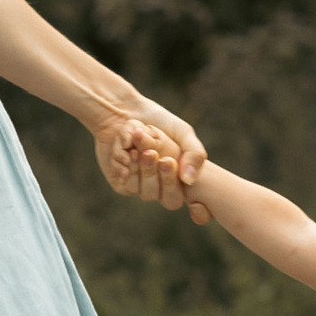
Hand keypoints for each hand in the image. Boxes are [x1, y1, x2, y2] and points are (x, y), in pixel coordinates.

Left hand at [95, 94, 206, 211]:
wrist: (123, 111)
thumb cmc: (157, 120)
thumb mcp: (183, 132)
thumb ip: (194, 154)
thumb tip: (190, 180)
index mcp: (181, 176)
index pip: (193, 202)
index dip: (193, 203)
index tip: (181, 180)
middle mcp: (163, 185)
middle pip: (170, 200)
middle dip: (165, 178)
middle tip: (158, 156)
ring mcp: (142, 186)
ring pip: (147, 193)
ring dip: (144, 171)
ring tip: (137, 150)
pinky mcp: (121, 184)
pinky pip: (127, 187)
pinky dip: (127, 169)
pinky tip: (125, 152)